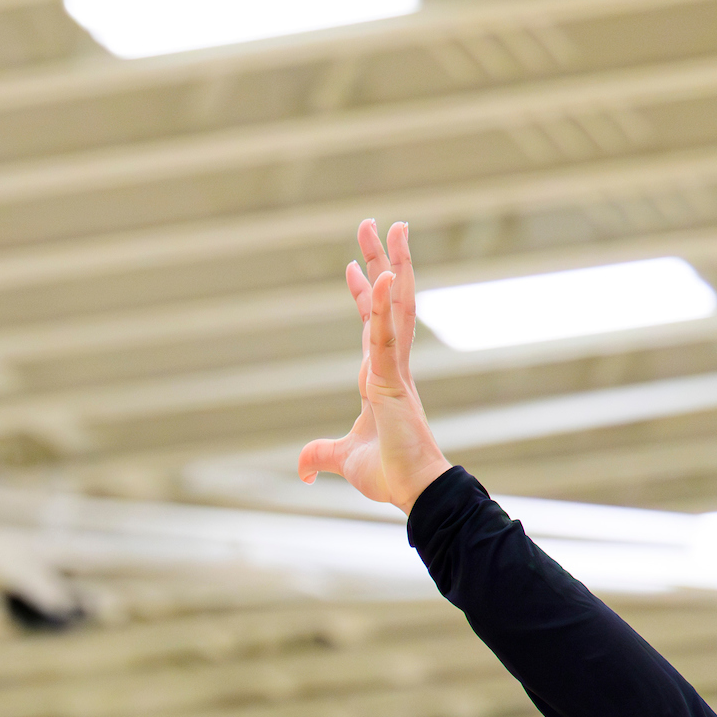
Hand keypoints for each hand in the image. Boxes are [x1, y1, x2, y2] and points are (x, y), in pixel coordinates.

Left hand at [297, 220, 451, 512]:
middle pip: (388, 301)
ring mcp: (395, 369)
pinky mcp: (393, 381)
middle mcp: (391, 366)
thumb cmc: (389, 474)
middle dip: (382, 261)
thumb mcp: (342, 459)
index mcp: (380, 378)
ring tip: (392, 227)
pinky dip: (383, 305)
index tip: (355, 264)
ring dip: (393, 264)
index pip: (370, 325)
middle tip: (375, 225)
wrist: (413, 492)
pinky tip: (382, 274)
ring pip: (396, 305)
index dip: (363, 294)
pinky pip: (386, 335)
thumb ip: (319, 456)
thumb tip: (302, 471)